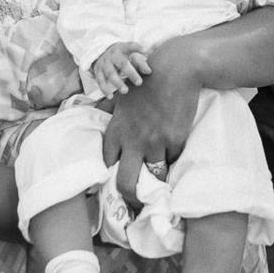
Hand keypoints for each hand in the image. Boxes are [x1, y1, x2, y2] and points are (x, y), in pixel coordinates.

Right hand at [91, 41, 149, 98]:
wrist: (101, 53)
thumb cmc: (122, 57)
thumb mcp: (131, 56)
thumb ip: (141, 63)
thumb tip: (149, 72)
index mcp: (123, 48)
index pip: (130, 46)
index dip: (137, 47)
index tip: (145, 51)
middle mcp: (113, 55)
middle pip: (122, 64)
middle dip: (131, 73)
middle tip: (139, 83)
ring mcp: (104, 63)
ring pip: (111, 73)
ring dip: (118, 83)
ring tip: (125, 91)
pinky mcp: (98, 71)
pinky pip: (101, 81)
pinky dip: (105, 89)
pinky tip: (110, 97)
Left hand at [102, 39, 199, 207]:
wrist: (175, 70)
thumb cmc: (146, 80)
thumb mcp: (121, 97)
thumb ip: (110, 112)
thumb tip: (98, 115)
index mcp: (116, 130)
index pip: (106, 164)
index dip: (110, 176)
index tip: (116, 181)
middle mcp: (133, 140)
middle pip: (125, 183)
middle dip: (130, 198)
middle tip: (137, 202)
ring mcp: (155, 142)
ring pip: (155, 175)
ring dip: (158, 174)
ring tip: (161, 170)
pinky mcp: (175, 141)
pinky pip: (173, 159)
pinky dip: (173, 156)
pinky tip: (173, 144)